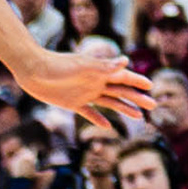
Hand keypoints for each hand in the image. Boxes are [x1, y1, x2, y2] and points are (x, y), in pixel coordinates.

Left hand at [15, 41, 155, 133]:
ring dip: (124, 109)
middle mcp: (96, 82)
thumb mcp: (82, 65)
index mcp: (101, 72)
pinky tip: (108, 127)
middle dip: (137, 98)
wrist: (34, 70)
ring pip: (110, 102)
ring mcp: (86, 93)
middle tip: (153, 105)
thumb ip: (104, 66)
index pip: (124, 77)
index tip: (151, 87)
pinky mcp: (73, 103)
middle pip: (121, 91)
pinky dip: (99, 119)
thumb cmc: (58, 64)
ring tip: (139, 117)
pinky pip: (90, 113)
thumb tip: (126, 62)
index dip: (137, 82)